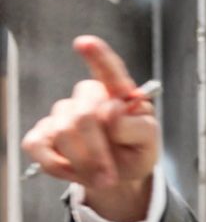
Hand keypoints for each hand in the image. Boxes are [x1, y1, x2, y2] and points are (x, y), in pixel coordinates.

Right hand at [20, 35, 157, 221]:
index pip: (110, 70)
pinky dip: (61, 168)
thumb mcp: (149, 144)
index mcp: (119, 93)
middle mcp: (88, 97)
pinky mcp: (43, 133)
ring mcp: (63, 113)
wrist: (118, 175)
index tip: (85, 44)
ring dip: (84, 164)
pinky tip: (77, 172)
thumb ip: (138, 127)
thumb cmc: (135, 152)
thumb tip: (112, 111)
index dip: (98, 56)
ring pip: (63, 134)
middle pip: (83, 116)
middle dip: (97, 152)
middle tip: (110, 178)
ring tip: (102, 178)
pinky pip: (41, 149)